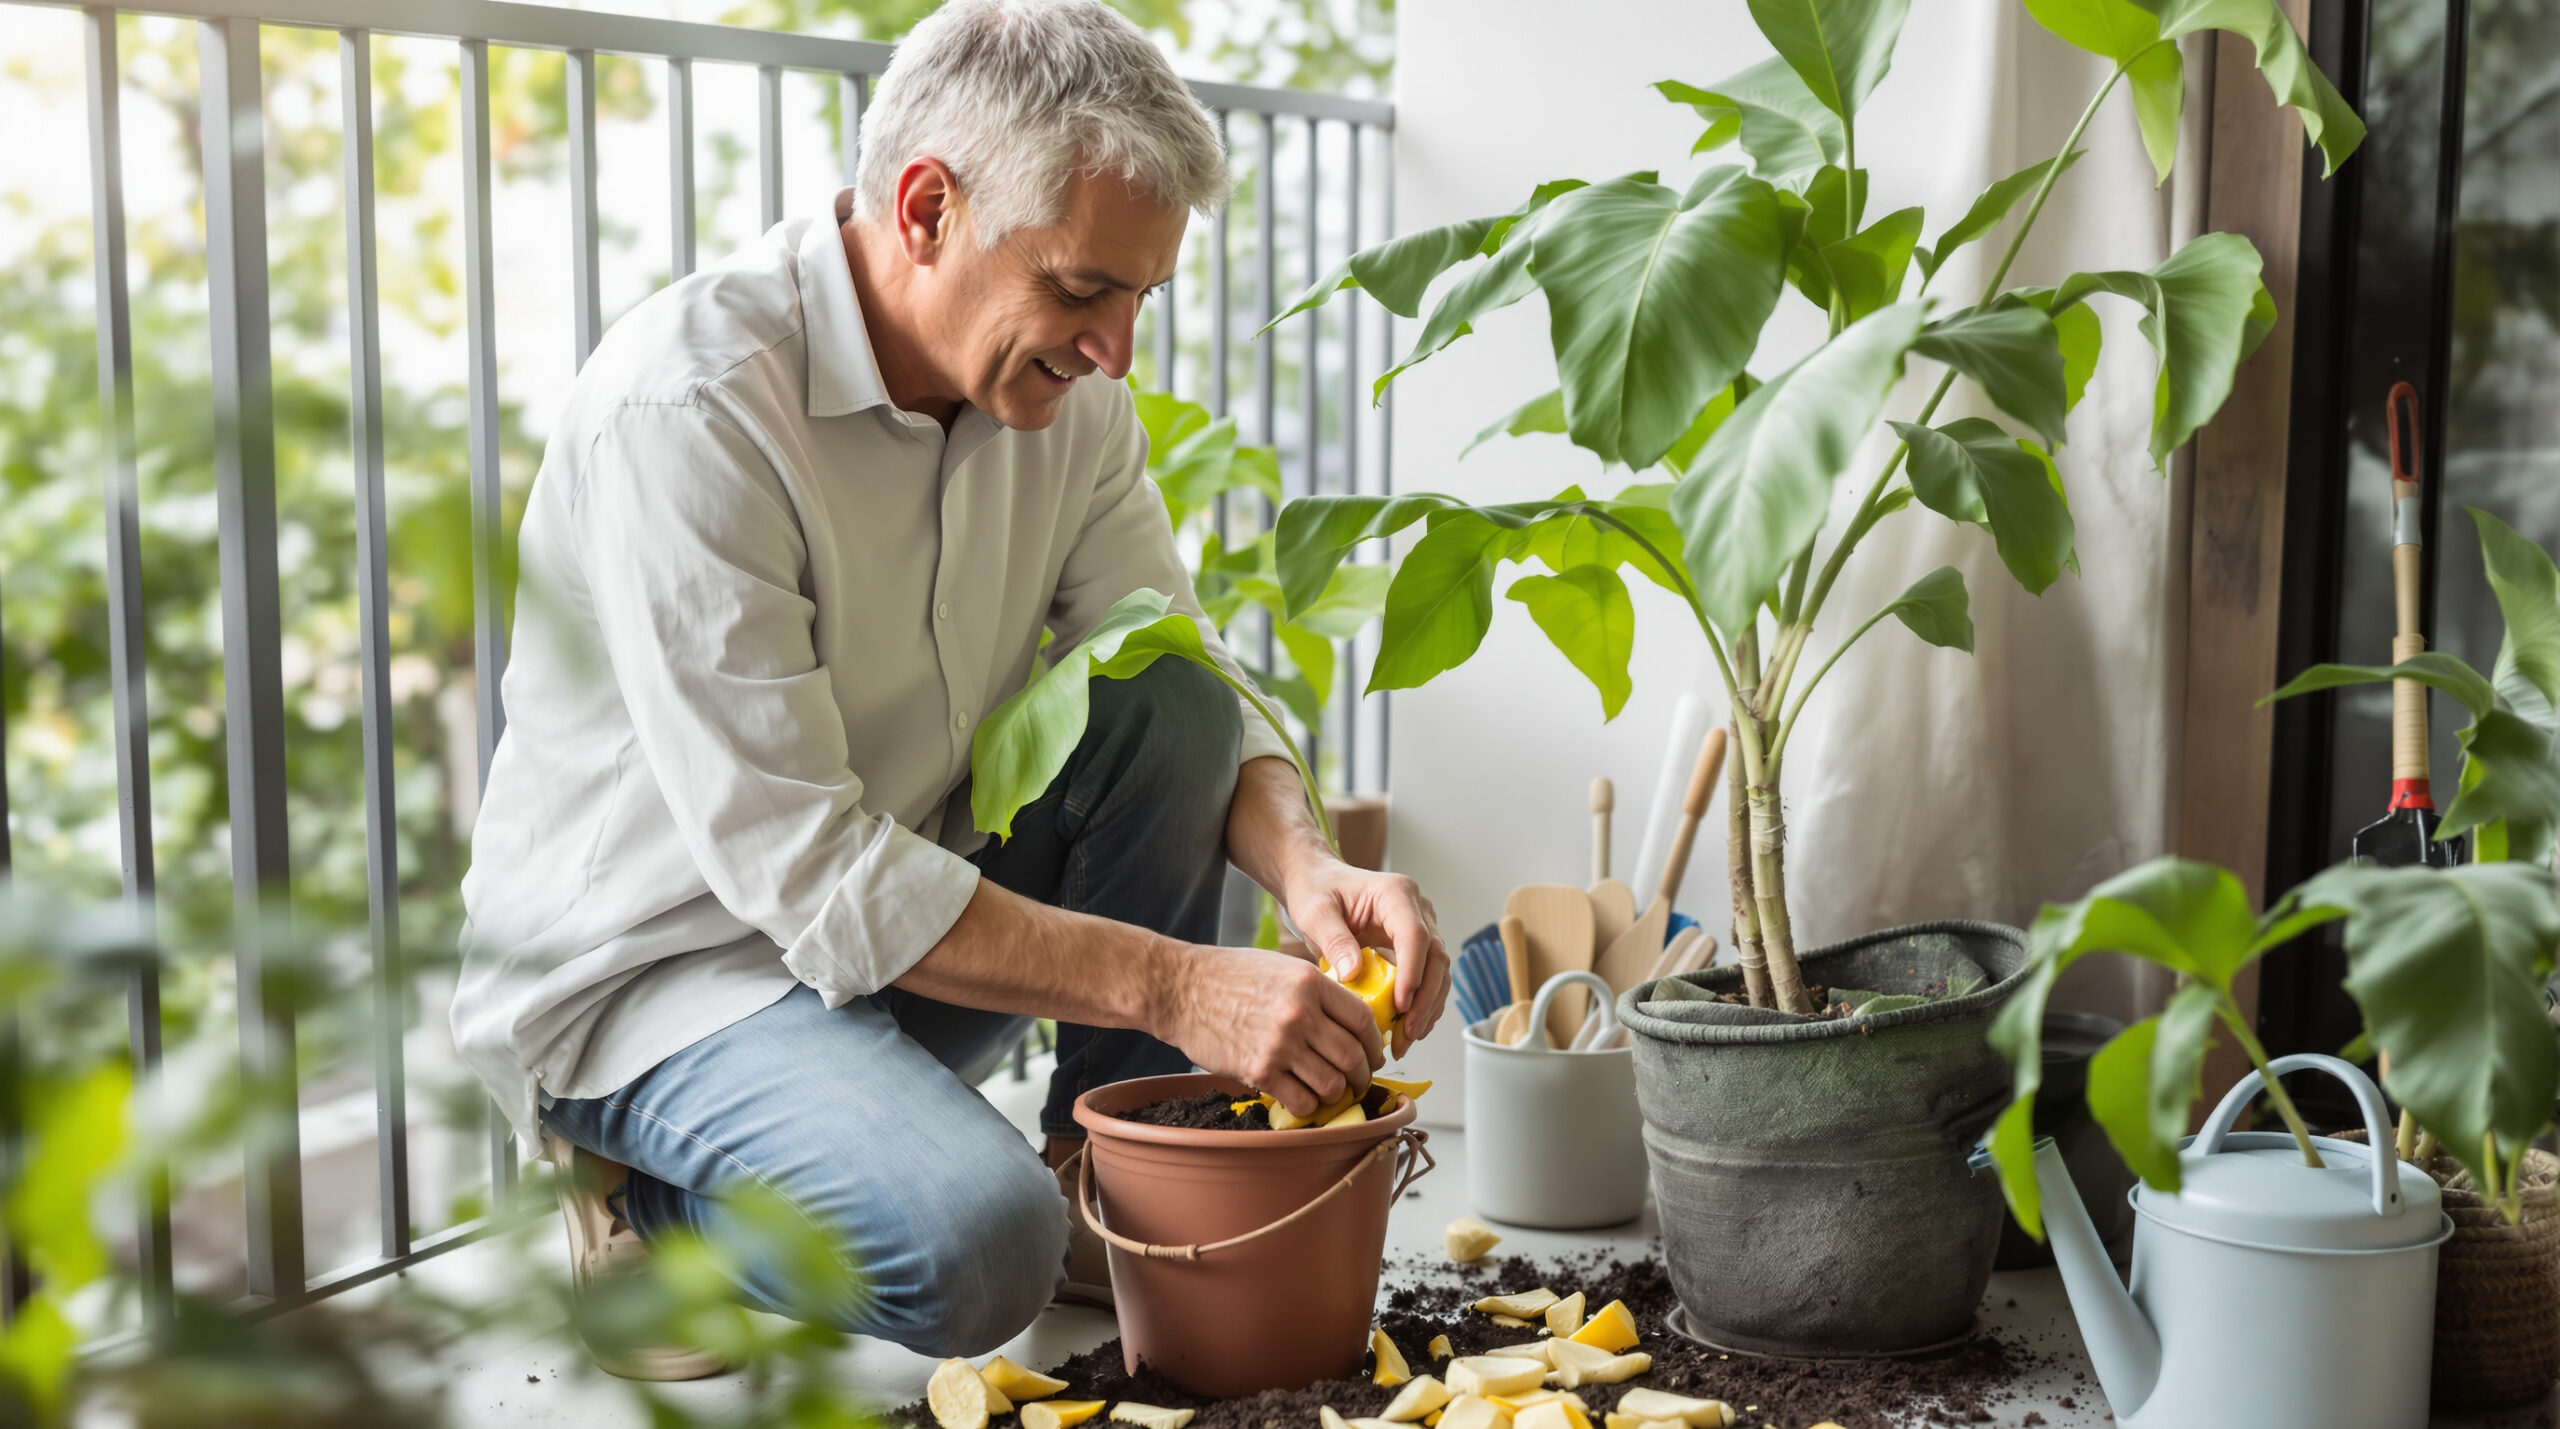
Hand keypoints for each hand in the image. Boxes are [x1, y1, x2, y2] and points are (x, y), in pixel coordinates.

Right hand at [1157, 944, 1383, 1118]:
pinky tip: (1303, 1097)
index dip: (1374, 1043)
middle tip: (1358, 1080)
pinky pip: (1301, 1101)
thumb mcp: (1282, 966)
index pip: (1362, 1021)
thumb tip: (1350, 1020)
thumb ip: (1317, 990)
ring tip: (1329, 1090)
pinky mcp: (1258, 1070)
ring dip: (1336, 1093)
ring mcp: (1280, 1045)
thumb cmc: (1230, 974)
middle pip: (1352, 1057)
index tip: (1372, 1054)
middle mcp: (1300, 1014)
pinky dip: (1309, 1106)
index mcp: (1311, 983)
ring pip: (1331, 1085)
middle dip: (1361, 1075)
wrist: (1181, 989)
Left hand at [1282, 860, 1449, 1058]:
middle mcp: (1417, 909)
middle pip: (1436, 957)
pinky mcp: (1416, 947)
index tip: (1401, 1006)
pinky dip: (1421, 1005)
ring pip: (1439, 972)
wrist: (1318, 883)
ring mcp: (1421, 927)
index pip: (1415, 935)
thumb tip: (1353, 974)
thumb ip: (1334, 940)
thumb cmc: (1316, 892)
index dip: (1413, 973)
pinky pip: (1428, 978)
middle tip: (1407, 1034)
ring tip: (1405, 1041)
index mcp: (1395, 894)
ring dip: (1427, 1008)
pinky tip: (1406, 1030)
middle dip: (1425, 1000)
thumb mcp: (1315, 913)